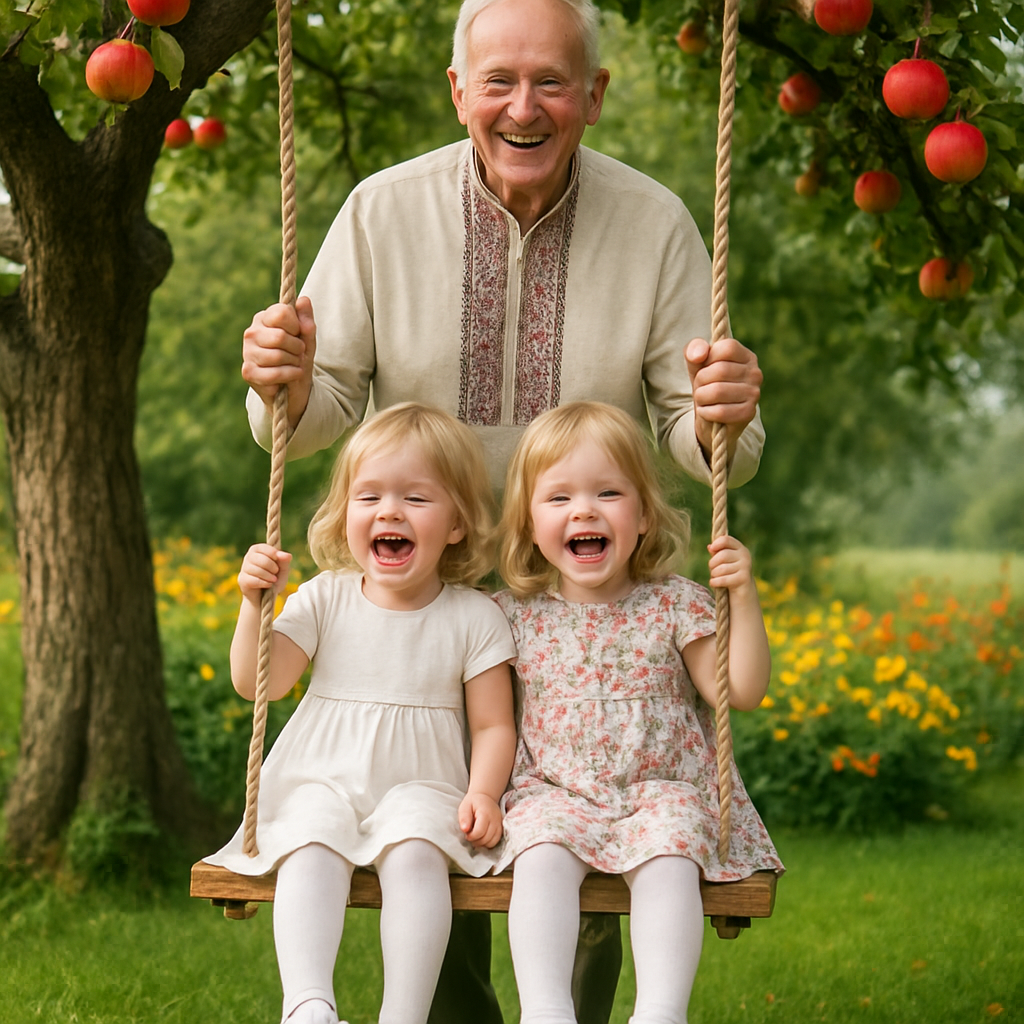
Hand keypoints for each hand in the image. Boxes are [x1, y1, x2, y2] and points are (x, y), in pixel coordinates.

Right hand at [238, 544, 292, 604]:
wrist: (265, 597)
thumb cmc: (274, 579)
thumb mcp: (283, 570)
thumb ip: (285, 561)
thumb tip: (286, 555)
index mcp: (257, 550)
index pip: (262, 547)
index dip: (272, 553)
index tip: (278, 560)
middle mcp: (248, 557)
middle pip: (260, 559)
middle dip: (272, 566)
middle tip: (276, 572)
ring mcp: (244, 569)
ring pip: (256, 569)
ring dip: (268, 576)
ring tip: (274, 580)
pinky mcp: (242, 580)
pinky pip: (253, 580)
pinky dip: (264, 583)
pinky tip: (268, 585)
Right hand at [241, 296, 316, 430]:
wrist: (294, 387)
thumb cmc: (298, 357)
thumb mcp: (307, 338)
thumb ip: (307, 320)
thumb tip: (304, 300)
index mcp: (264, 318)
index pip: (282, 313)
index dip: (297, 326)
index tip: (298, 334)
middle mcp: (252, 332)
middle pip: (281, 336)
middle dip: (297, 348)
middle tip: (299, 354)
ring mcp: (247, 352)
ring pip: (277, 356)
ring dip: (294, 363)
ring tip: (294, 365)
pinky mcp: (248, 372)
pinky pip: (274, 373)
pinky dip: (289, 376)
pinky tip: (291, 375)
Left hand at [458, 792, 503, 848]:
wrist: (486, 797)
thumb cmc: (473, 802)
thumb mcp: (465, 806)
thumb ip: (464, 817)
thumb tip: (464, 830)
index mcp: (485, 813)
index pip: (479, 831)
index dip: (471, 836)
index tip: (466, 834)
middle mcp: (495, 819)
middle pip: (486, 838)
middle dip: (476, 841)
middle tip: (470, 836)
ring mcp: (499, 824)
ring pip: (492, 842)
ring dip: (482, 843)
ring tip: (476, 837)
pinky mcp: (502, 828)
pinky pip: (496, 841)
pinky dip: (488, 843)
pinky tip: (482, 838)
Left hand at [685, 337, 761, 457]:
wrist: (711, 418)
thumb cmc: (706, 385)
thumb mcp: (696, 364)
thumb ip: (694, 350)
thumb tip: (699, 355)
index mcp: (746, 356)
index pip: (726, 348)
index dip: (708, 358)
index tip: (705, 367)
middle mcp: (755, 373)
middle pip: (720, 370)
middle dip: (700, 380)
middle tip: (700, 387)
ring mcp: (754, 394)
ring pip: (717, 391)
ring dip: (701, 397)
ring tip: (703, 400)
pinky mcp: (748, 413)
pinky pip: (720, 411)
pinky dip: (706, 412)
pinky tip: (706, 412)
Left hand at [707, 535, 755, 595]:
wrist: (744, 591)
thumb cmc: (730, 573)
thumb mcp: (724, 561)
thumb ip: (717, 552)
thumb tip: (710, 547)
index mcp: (740, 548)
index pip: (726, 540)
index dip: (717, 543)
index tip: (712, 549)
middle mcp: (745, 556)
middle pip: (722, 555)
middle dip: (712, 563)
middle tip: (712, 569)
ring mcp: (745, 567)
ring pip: (721, 568)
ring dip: (714, 574)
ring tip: (715, 577)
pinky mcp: (743, 579)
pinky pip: (723, 579)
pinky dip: (714, 582)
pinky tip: (713, 583)